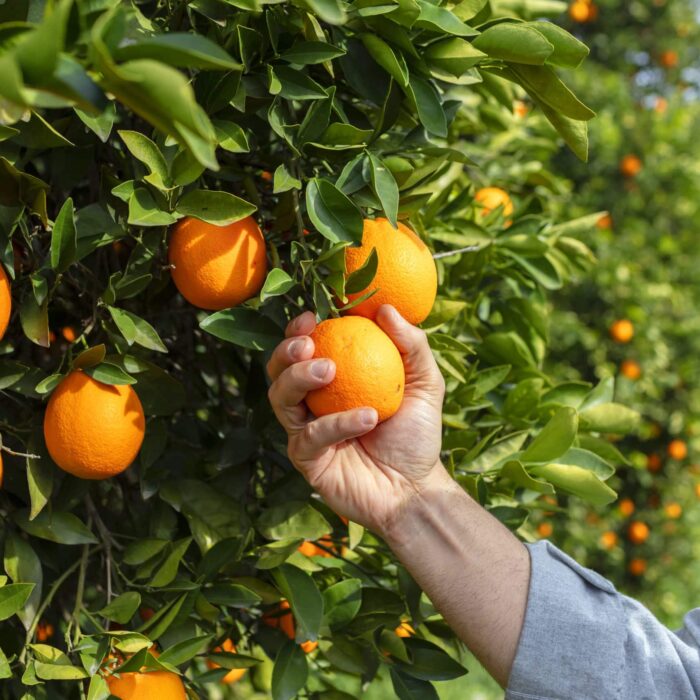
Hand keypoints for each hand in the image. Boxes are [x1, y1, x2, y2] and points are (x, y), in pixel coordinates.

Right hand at [266, 305, 445, 535]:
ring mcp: (305, 432)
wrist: (415, 488)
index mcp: (332, 382)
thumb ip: (411, 344)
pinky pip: (310, 436)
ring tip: (330, 370)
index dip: (298, 330)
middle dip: (286, 352)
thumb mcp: (424, 382)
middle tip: (309, 344)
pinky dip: (336, 423)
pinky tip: (367, 417)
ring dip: (300, 379)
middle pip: (278, 372)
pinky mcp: (307, 460)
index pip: (304, 350)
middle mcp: (312, 404)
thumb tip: (386, 309)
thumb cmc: (417, 433)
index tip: (312, 316)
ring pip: (280, 400)